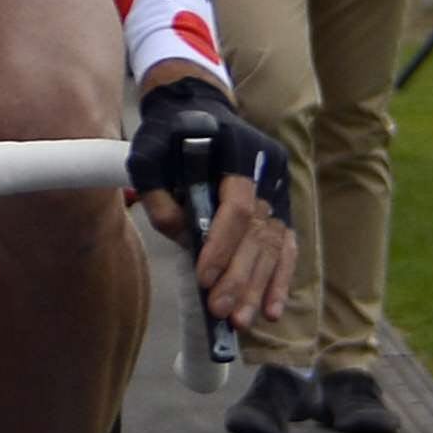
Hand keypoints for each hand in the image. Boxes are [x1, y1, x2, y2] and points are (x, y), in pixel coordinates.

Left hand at [129, 77, 296, 328]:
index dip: (221, 246)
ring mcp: (279, 193)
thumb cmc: (167, 133)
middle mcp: (269, 175)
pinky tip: (270, 309)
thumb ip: (158, 192)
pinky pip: (284, 249)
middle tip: (222, 313)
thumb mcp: (147, 153)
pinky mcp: (280, 210)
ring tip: (241, 322)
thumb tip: (180, 235)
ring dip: (258, 287)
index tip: (204, 278)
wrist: (197, 110)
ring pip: (273, 247)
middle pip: (258, 235)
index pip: (237, 208)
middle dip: (240, 278)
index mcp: (240, 155)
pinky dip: (278, 280)